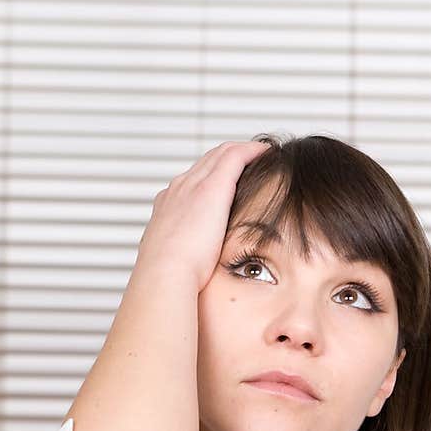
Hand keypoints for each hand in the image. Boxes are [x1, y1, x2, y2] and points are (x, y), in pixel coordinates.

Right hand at [137, 139, 271, 291]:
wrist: (164, 273)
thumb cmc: (170, 278)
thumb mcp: (173, 266)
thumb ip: (182, 262)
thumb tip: (190, 278)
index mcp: (167, 209)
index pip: (189, 185)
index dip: (208, 180)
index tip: (224, 185)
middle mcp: (178, 190)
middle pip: (204, 164)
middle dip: (225, 160)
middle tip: (247, 160)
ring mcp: (194, 184)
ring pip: (220, 155)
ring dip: (240, 151)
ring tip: (260, 153)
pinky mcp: (214, 185)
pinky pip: (236, 156)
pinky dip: (252, 151)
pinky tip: (266, 152)